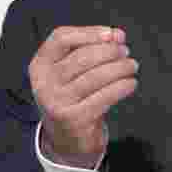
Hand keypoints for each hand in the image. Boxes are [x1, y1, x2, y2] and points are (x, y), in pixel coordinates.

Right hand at [29, 26, 138, 168]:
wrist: (67, 140)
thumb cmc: (73, 97)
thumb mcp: (73, 72)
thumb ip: (91, 49)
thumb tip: (117, 35)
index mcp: (40, 65)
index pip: (61, 38)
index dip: (89, 32)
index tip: (112, 33)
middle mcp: (44, 83)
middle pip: (82, 56)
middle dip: (110, 51)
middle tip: (126, 52)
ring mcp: (57, 102)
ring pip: (96, 76)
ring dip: (120, 68)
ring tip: (132, 66)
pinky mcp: (73, 118)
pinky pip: (104, 96)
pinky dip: (122, 87)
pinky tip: (131, 83)